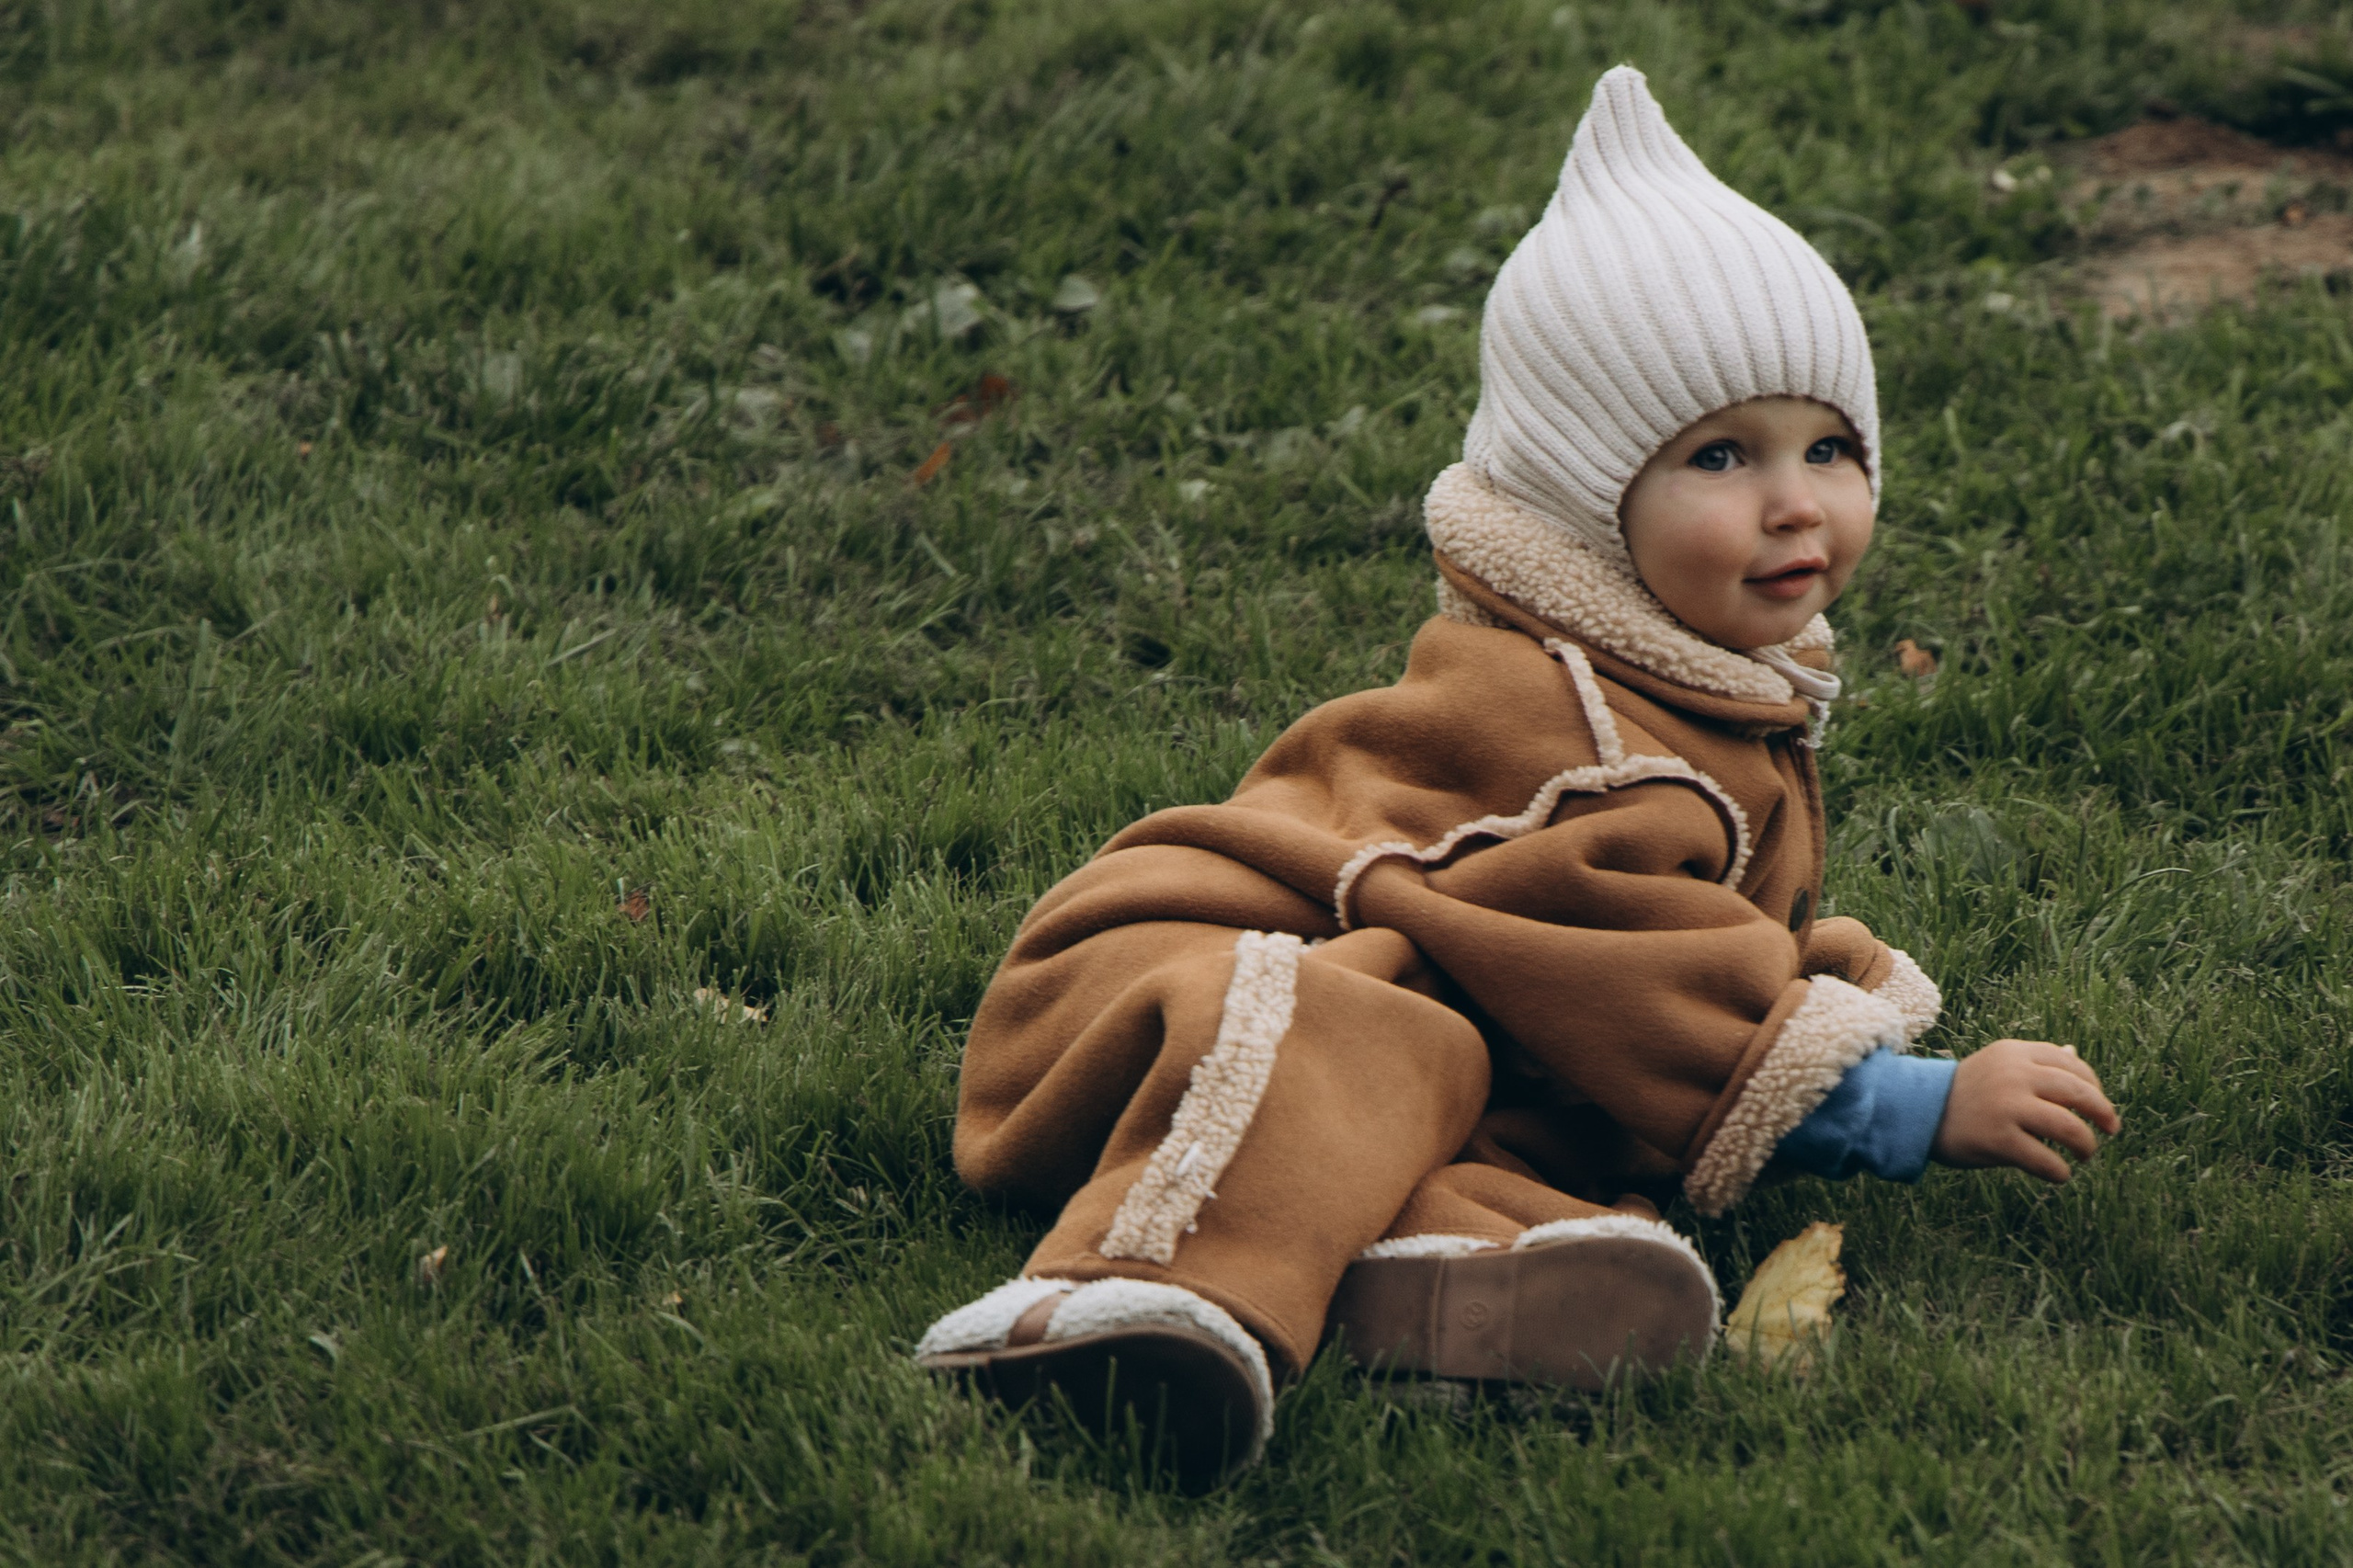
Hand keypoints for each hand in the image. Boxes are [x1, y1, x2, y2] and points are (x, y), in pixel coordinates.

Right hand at [1930, 1039, 2119, 1182]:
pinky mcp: (1998, 1139)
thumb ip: (2036, 1064)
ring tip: (2085, 1154)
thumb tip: (2075, 1055)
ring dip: (2086, 1145)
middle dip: (2103, 1114)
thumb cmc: (1967, 1092)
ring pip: (2069, 1127)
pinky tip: (2058, 1173)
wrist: (1917, 1112)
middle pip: (2079, 1093)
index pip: (2073, 1065)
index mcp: (2016, 1053)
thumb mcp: (1999, 1066)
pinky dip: (2060, 1171)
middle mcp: (2014, 1075)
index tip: (2099, 1106)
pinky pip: (2046, 1160)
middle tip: (2110, 1130)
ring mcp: (2006, 1106)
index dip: (2095, 1087)